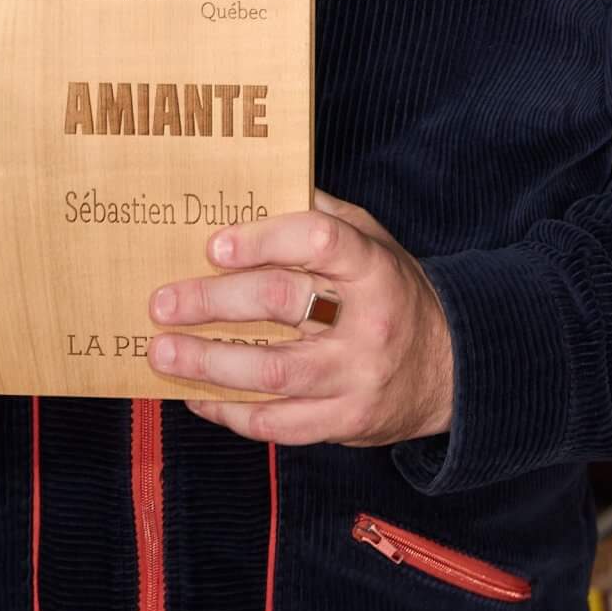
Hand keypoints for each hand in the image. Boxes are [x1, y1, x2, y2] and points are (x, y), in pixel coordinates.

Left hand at [146, 191, 454, 446]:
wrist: (449, 370)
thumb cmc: (392, 293)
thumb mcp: (372, 242)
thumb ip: (319, 215)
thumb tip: (251, 187)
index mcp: (375, 267)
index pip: (320, 240)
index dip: (264, 239)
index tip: (215, 245)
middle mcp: (369, 323)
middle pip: (283, 303)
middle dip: (213, 301)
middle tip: (162, 303)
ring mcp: (358, 378)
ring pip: (274, 371)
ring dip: (208, 364)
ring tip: (162, 353)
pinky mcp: (346, 423)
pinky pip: (278, 423)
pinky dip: (230, 410)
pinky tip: (197, 395)